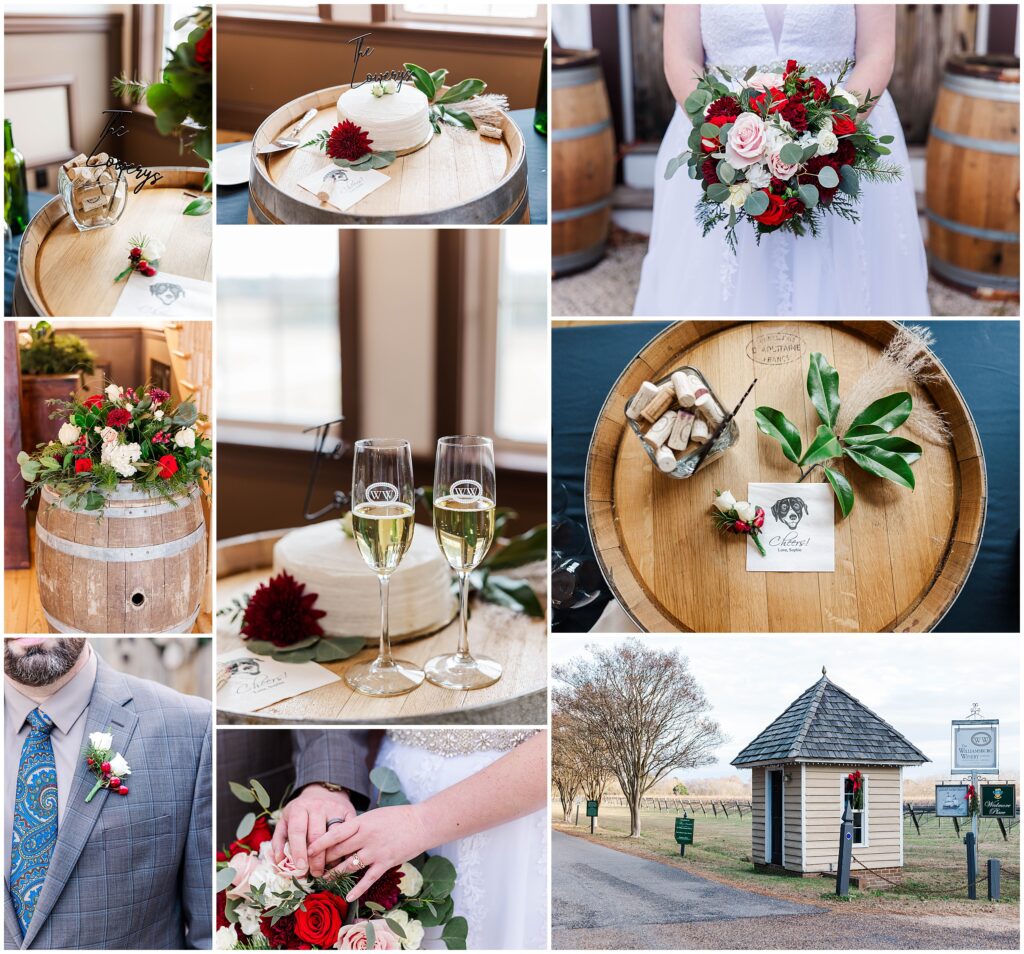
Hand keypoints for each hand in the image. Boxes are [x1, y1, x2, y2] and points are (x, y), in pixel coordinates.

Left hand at [272, 784, 356, 876]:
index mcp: (299, 808)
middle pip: (317, 836)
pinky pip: (348, 833)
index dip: (298, 851)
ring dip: (331, 856)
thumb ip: (279, 841)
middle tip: (315, 874)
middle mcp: (317, 806)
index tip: (300, 868)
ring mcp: (335, 808)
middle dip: (316, 859)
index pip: (298, 831)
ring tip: (328, 869)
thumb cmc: (301, 812)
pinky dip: (345, 848)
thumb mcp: (285, 820)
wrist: (322, 792)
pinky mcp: (349, 812)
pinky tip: (340, 858)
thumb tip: (278, 861)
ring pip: (335, 836)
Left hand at [307, 804, 429, 902]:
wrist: (421, 823)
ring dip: (335, 873)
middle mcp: (367, 836)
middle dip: (324, 860)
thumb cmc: (397, 817)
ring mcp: (376, 851)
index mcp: (363, 822)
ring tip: (324, 879)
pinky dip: (357, 889)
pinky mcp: (386, 863)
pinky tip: (348, 896)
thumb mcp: (374, 816)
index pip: (336, 833)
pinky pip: (368, 878)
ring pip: (350, 865)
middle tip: (313, 866)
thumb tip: (340, 835)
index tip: (308, 849)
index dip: (320, 842)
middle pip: (339, 850)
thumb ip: (358, 825)